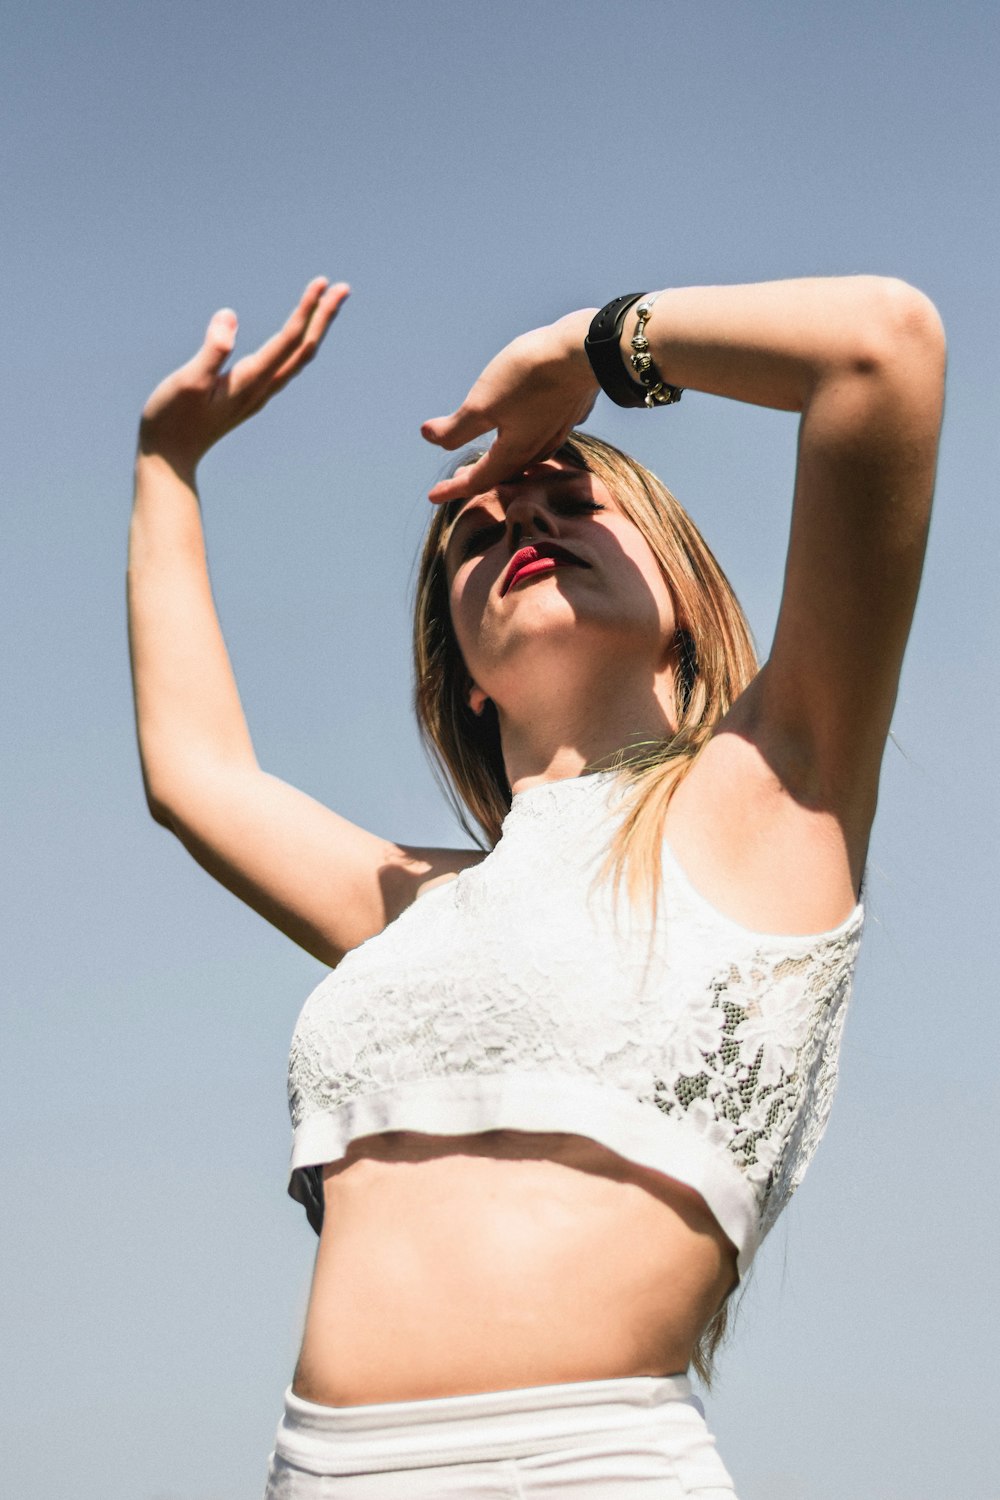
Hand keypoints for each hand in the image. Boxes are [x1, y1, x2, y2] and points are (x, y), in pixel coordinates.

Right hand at [138, 278, 349, 475]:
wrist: (169, 460)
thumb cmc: (171, 419)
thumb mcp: (188, 382)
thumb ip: (212, 351)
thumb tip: (230, 316)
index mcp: (250, 381)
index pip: (289, 340)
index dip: (306, 309)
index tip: (322, 282)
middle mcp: (262, 388)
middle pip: (303, 348)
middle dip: (324, 316)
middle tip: (344, 287)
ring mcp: (257, 395)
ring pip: (297, 358)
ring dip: (315, 330)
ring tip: (326, 304)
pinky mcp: (248, 397)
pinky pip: (284, 367)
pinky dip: (297, 346)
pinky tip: (296, 339)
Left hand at [420, 309, 599, 502]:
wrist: (584, 351)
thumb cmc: (531, 376)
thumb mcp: (482, 404)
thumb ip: (455, 429)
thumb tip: (428, 437)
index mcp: (514, 452)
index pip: (478, 480)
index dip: (452, 488)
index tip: (432, 495)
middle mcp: (539, 447)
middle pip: (504, 471)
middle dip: (479, 476)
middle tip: (458, 478)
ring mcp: (558, 428)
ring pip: (526, 454)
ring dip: (504, 458)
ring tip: (491, 454)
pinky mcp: (569, 408)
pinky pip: (543, 433)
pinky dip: (525, 438)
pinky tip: (528, 425)